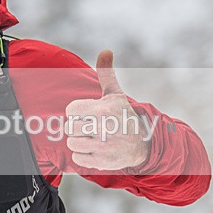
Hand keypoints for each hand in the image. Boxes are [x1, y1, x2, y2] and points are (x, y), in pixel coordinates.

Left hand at [64, 50, 149, 169]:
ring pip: (71, 143)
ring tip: (92, 137)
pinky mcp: (102, 162)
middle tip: (92, 127)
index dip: (77, 112)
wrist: (142, 144)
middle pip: (70, 127)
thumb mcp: (115, 94)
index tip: (89, 113)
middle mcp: (103, 128)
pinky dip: (83, 155)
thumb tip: (105, 50)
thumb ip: (106, 73)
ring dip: (79, 141)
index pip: (70, 110)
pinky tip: (95, 149)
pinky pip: (77, 158)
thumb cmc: (123, 115)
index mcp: (104, 110)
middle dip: (79, 127)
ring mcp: (103, 147)